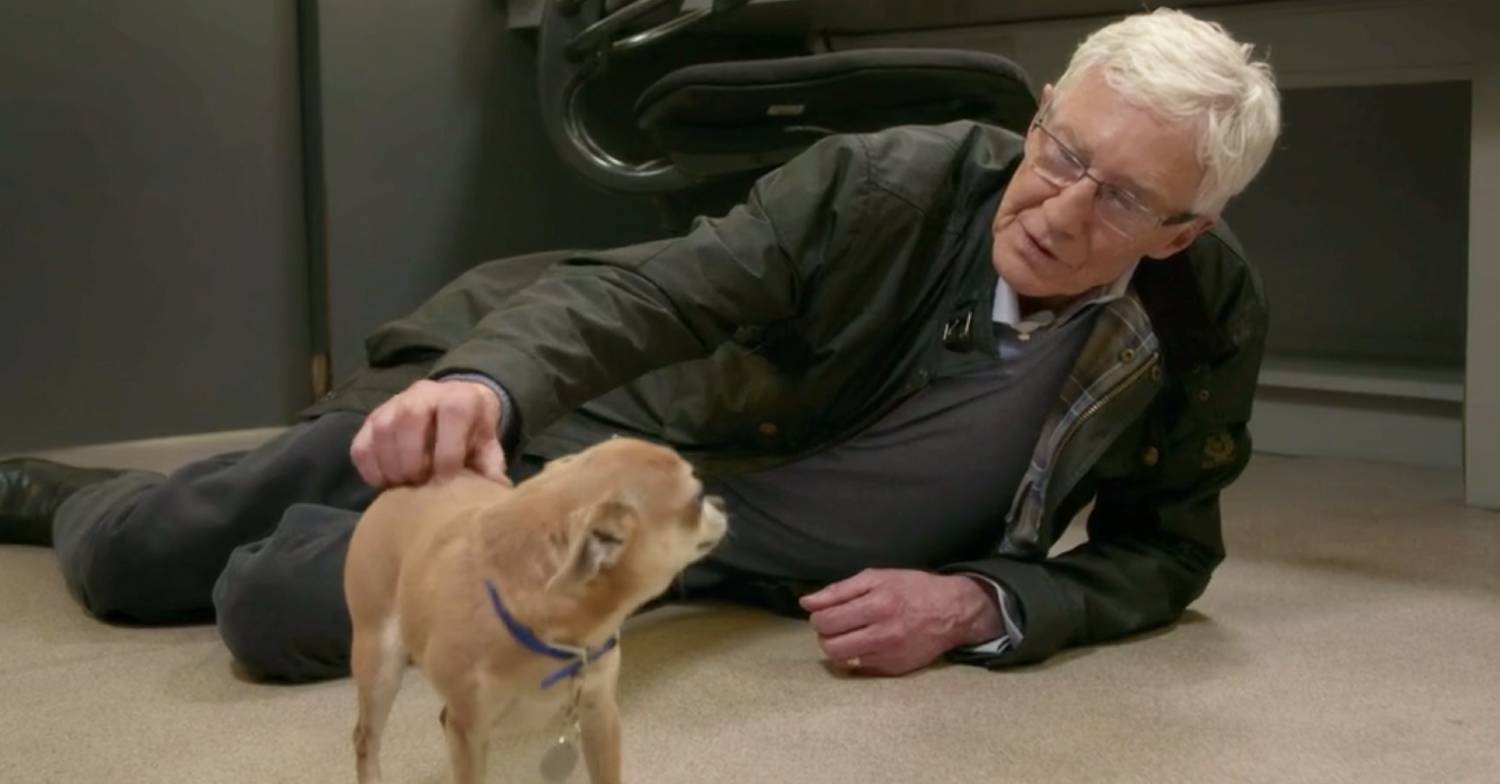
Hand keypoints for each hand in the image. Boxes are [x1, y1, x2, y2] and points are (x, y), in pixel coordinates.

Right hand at [350, 379, 508, 487]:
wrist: (453, 407)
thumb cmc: (471, 432)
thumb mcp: (488, 446)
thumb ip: (490, 467)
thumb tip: (496, 493)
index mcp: (459, 397)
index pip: (452, 414)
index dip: (448, 452)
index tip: (447, 479)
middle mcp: (423, 394)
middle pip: (410, 419)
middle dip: (414, 459)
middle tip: (420, 483)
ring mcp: (393, 404)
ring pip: (382, 430)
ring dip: (391, 465)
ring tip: (404, 485)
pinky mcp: (371, 420)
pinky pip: (361, 444)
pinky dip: (369, 468)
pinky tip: (385, 483)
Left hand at [799, 569, 1002, 676]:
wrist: (952, 612)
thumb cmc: (912, 589)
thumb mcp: (877, 577)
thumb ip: (839, 591)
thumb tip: (807, 603)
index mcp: (878, 604)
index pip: (827, 620)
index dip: (817, 617)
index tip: (823, 612)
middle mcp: (884, 633)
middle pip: (830, 645)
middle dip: (824, 634)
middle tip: (833, 625)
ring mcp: (890, 655)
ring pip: (842, 659)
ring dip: (836, 647)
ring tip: (846, 634)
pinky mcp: (895, 669)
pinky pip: (859, 667)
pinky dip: (855, 655)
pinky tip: (864, 643)